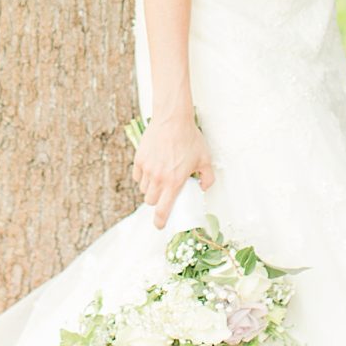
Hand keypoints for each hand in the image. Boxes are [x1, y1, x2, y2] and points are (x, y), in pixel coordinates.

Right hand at [132, 113, 214, 228]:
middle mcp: (158, 178)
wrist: (172, 119)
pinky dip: (143, 178)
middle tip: (165, 193)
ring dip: (151, 189)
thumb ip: (207, 178)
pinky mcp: (139, 160)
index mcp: (174, 182)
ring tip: (160, 179)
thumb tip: (203, 188)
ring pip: (144, 189)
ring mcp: (147, 169)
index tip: (160, 225)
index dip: (160, 221)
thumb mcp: (205, 159)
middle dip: (157, 201)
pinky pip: (138, 177)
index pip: (163, 210)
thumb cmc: (190, 138)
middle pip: (151, 201)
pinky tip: (152, 170)